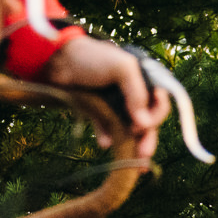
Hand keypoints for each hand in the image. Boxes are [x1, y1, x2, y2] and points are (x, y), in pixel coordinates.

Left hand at [41, 37, 173, 159]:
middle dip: (147, 138)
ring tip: (127, 159)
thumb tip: (145, 124)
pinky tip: (104, 143)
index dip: (155, 117)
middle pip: (147, 120)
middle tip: (143, 155)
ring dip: (130, 143)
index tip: (143, 125)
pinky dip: (107, 136)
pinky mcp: (99, 111)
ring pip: (129, 128)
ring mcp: (115, 103)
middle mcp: (132, 93)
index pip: (159, 104)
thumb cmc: (92, 58)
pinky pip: (107, 128)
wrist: (58, 61)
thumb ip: (137, 93)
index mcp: (143, 79)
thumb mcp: (122, 68)